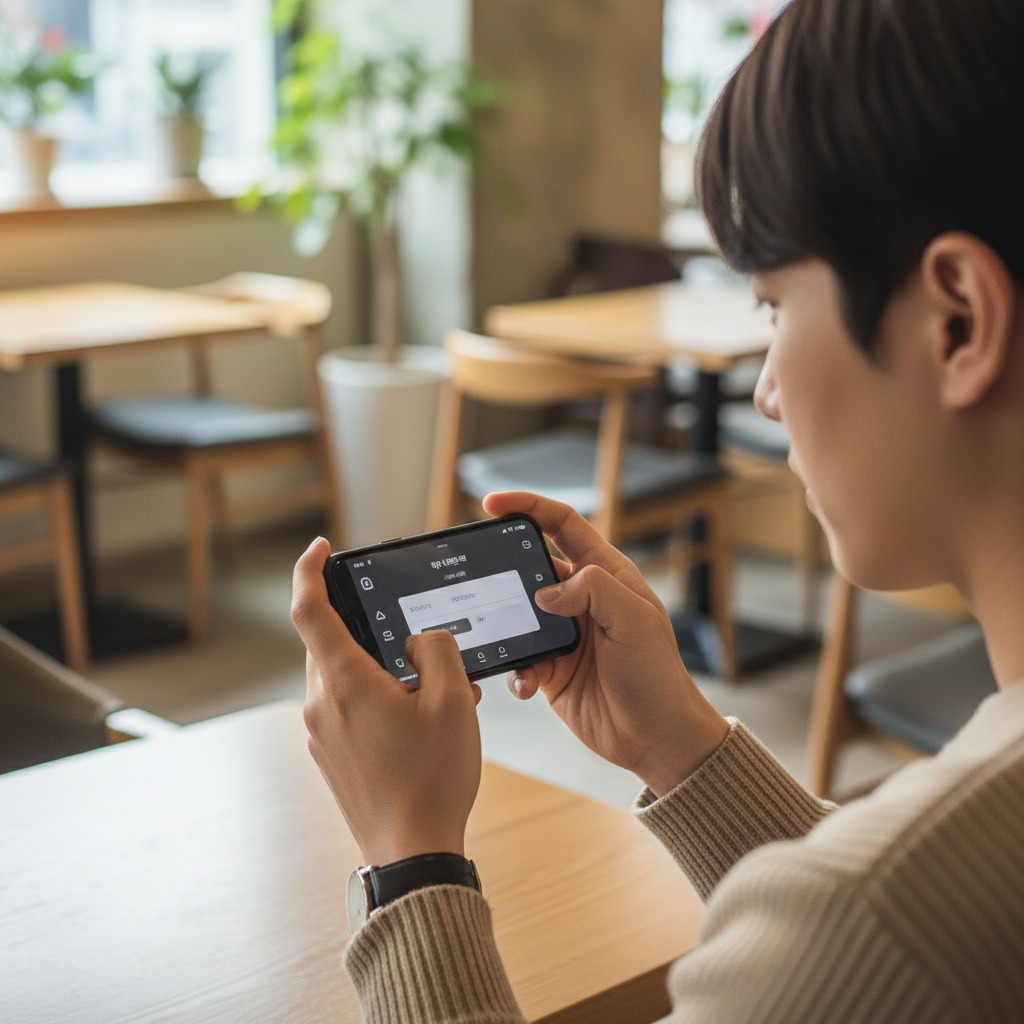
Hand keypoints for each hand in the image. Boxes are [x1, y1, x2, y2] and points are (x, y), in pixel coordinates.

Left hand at [292, 537, 482, 865]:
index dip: (311, 570)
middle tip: (417, 646)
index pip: (310, 609)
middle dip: (369, 630)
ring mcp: (321, 733)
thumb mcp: (455, 702)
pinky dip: (374, 696)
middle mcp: (322, 704)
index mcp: (345, 682)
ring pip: (341, 674)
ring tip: (430, 694)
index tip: (321, 548)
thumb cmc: (433, 780)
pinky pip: (345, 705)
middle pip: (331, 641)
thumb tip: (421, 641)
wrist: (412, 852)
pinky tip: (416, 721)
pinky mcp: (329, 754)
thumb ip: (438, 651)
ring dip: (378, 668)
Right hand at [483, 492, 728, 797]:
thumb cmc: (658, 676)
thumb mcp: (635, 621)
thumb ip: (593, 590)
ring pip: (516, 614)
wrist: (656, 739)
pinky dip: (515, 670)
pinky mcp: (551, 669)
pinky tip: (528, 684)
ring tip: (503, 639)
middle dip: (502, 569)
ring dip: (505, 627)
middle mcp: (581, 600)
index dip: (528, 507)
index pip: (561, 525)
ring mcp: (563, 634)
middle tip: (477, 577)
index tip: (491, 503)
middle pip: (529, 567)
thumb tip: (545, 591)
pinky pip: (518, 659)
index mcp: (604, 575)